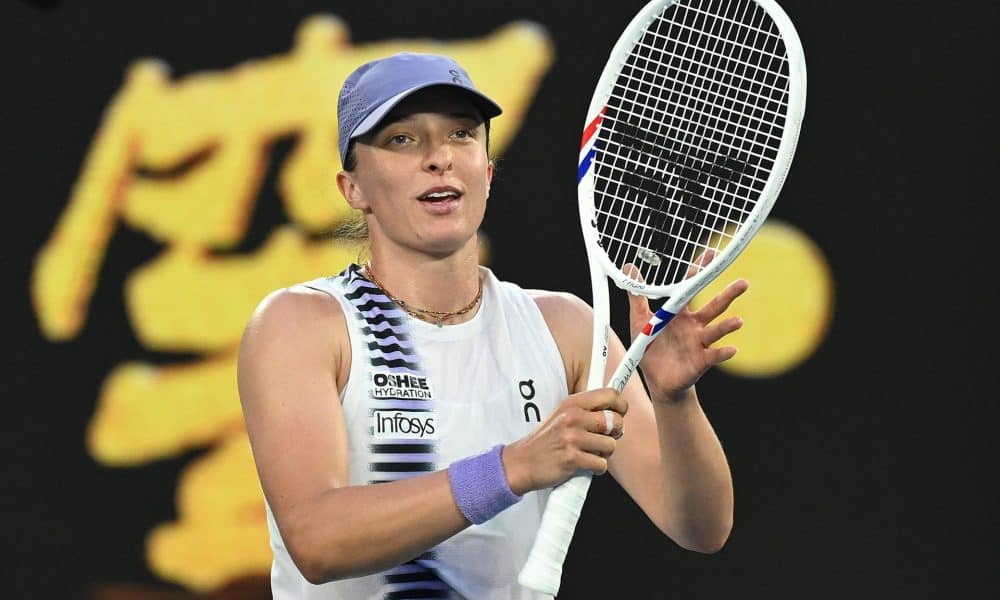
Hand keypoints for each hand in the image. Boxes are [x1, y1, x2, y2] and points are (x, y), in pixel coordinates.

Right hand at [502, 388, 625, 494]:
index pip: (610, 394)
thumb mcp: (563, 416)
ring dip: (604, 453)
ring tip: (588, 453)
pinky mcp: (572, 459)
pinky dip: (596, 468)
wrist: (522, 462)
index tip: (619, 414)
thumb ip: (586, 412)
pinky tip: (583, 465)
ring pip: (611, 445)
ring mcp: (572, 438)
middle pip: (616, 421)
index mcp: (572, 403)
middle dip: (615, 433)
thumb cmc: (546, 441)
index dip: (621, 405)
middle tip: (604, 438)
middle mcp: (573, 417)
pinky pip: (601, 464)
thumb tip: (616, 413)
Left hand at [625, 251, 747, 401]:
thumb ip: (637, 296)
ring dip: (727, 326)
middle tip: (743, 283)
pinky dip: (723, 352)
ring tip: (738, 321)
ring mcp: (700, 342)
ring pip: (716, 330)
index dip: (700, 271)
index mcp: (679, 313)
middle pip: (714, 306)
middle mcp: (694, 325)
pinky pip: (714, 355)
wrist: (657, 380)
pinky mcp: (701, 361)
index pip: (691, 287)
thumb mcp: (640, 320)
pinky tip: (732, 349)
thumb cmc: (650, 347)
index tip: (712, 254)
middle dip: (728, 295)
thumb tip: (629, 267)